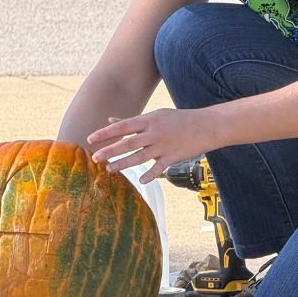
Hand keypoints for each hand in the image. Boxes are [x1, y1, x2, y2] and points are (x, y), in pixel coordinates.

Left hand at [88, 108, 214, 183]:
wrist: (206, 125)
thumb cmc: (178, 119)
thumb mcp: (155, 115)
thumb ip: (132, 121)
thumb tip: (110, 120)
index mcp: (149, 120)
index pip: (122, 126)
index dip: (105, 133)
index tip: (91, 138)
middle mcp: (154, 133)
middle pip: (128, 143)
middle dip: (110, 151)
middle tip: (96, 158)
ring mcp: (163, 146)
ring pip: (139, 157)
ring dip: (123, 164)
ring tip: (110, 169)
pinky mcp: (173, 157)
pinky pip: (158, 168)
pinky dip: (149, 175)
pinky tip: (140, 181)